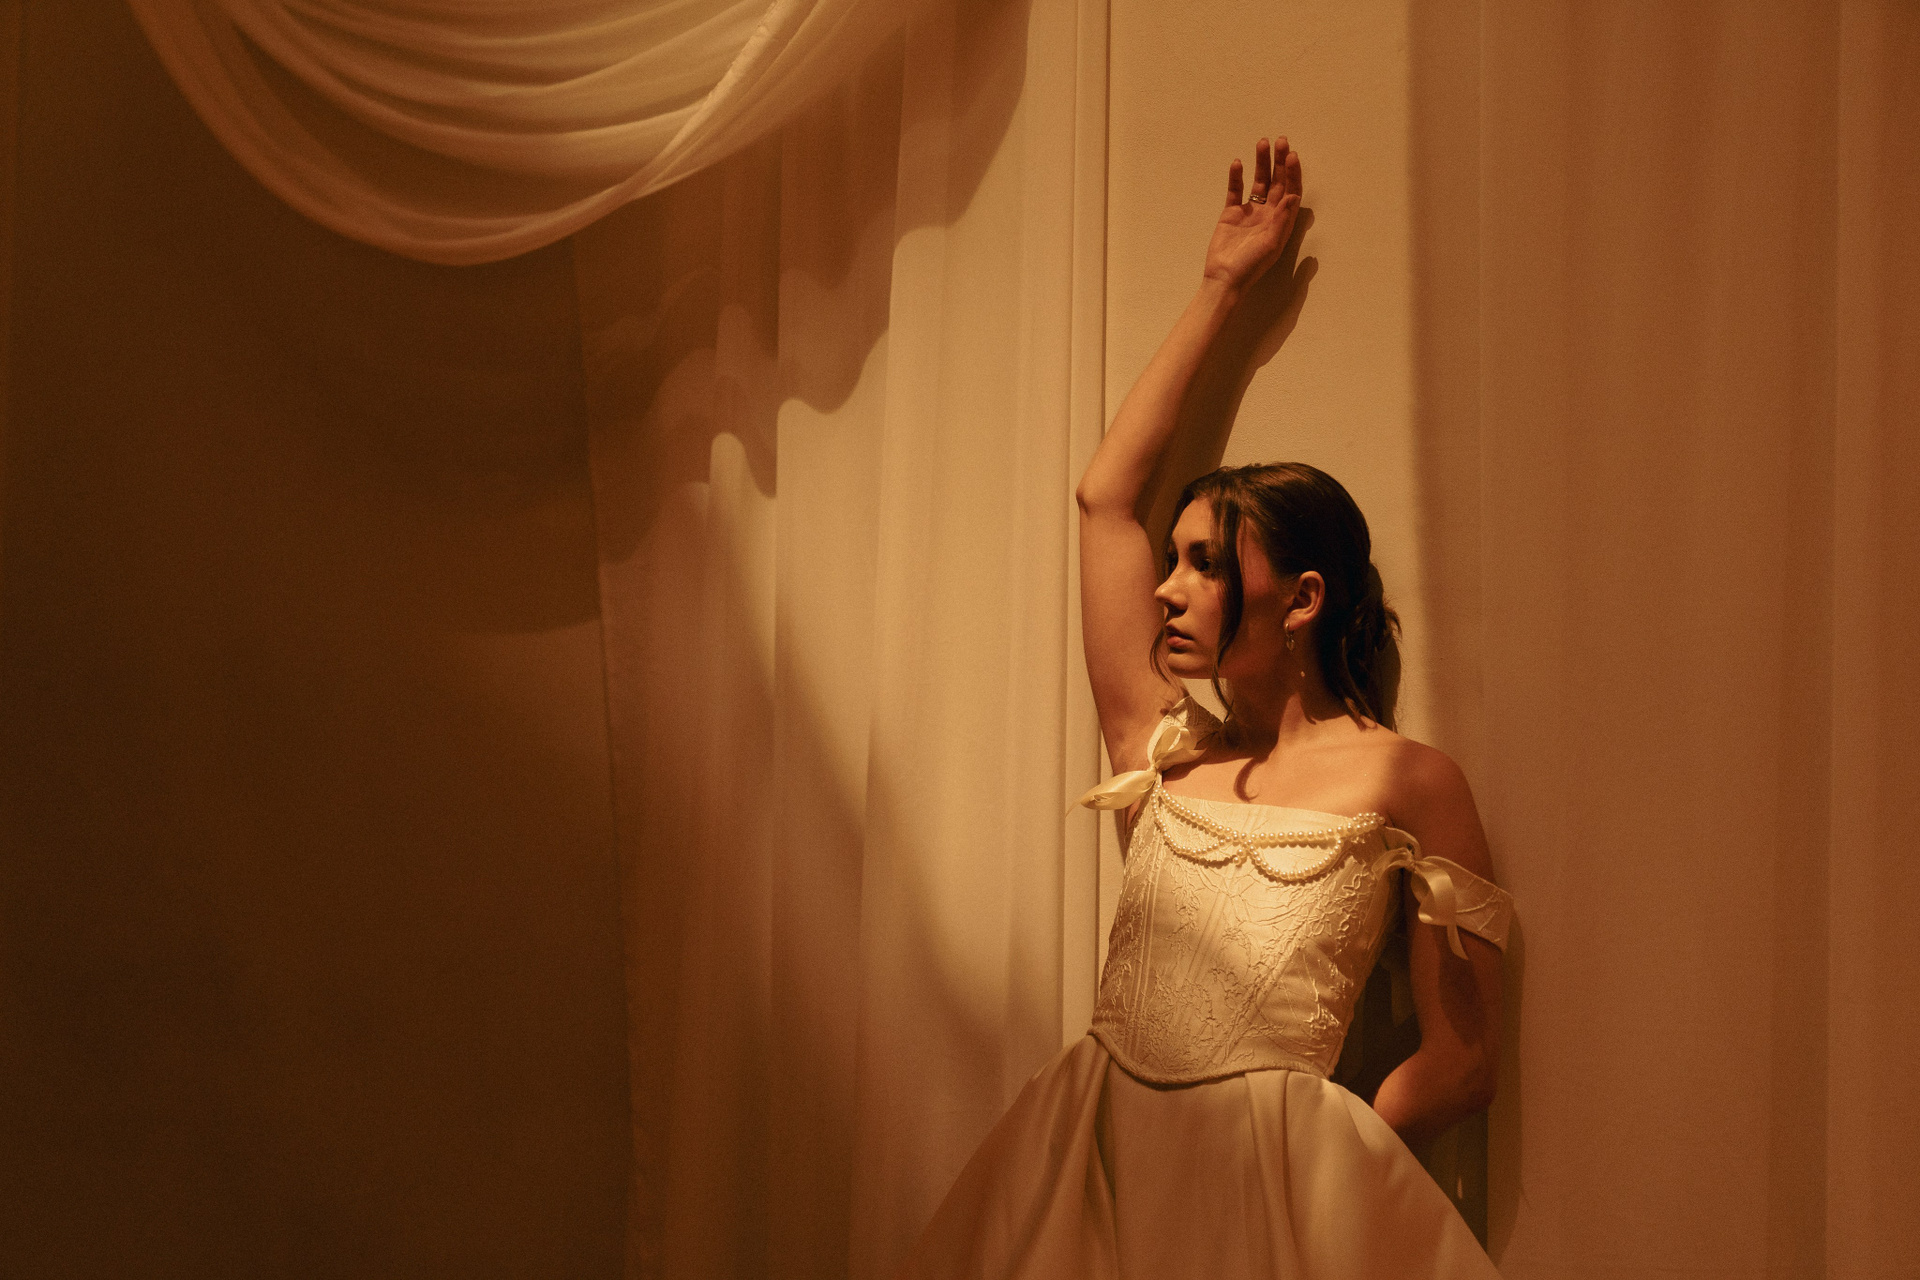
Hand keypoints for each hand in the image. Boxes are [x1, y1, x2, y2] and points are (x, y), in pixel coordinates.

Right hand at [1202, 137, 1302, 294]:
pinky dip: (1236, 177)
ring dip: (1260, 163)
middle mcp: (1268, 214)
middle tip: (1280, 141)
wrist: (1223, 278)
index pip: (1291, 191)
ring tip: (1261, 143)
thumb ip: (1282, 219)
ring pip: (1258, 182)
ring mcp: (1249, 212)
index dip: (1292, 173)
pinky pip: (1235, 190)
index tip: (1290, 156)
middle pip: (1277, 182)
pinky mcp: (1231, 213)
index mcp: (1281, 221)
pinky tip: (1238, 163)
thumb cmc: (1250, 266)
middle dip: (1279, 161)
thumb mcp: (1271, 244)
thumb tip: (1294, 195)